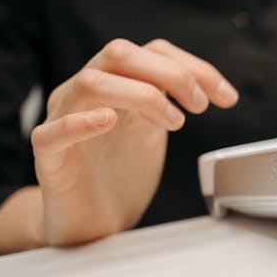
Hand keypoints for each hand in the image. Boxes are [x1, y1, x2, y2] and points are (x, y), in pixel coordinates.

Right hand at [29, 38, 237, 245]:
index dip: (194, 67)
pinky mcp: (49, 160)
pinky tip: (108, 120)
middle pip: (119, 53)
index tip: (226, 97)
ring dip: (141, 95)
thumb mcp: (153, 130)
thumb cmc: (120, 174)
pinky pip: (51, 133)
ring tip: (173, 122)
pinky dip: (79, 123)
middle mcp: (86, 95)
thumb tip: (209, 87)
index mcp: (115, 84)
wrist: (92, 224)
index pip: (151, 51)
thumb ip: (169, 102)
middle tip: (200, 105)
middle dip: (170, 73)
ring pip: (90, 83)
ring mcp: (63, 122)